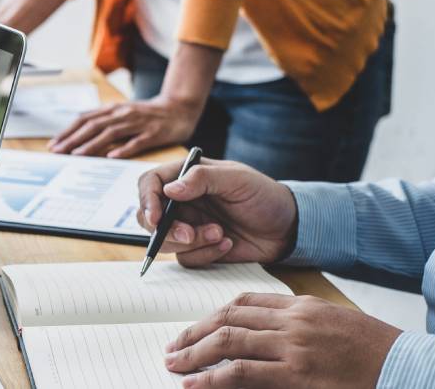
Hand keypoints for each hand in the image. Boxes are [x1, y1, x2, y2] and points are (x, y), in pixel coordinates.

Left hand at [47, 99, 199, 157]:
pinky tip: (112, 157)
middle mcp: (123, 114)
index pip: (85, 119)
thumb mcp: (123, 113)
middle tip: (58, 151)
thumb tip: (79, 134)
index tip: (54, 143)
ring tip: (77, 155)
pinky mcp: (154, 133)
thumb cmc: (147, 115)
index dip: (68, 131)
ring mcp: (139, 123)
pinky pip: (137, 142)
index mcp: (113, 110)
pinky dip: (124, 149)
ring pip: (111, 133)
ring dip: (92, 144)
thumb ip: (104, 121)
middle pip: (94, 126)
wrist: (179, 108)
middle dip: (74, 139)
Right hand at [137, 158, 296, 266]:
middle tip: (189, 235)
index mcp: (186, 177)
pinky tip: (227, 244)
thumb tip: (169, 190)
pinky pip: (186, 258)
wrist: (287, 228)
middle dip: (166, 230)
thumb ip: (202, 179)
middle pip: (149, 217)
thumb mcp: (237, 179)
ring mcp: (188, 225)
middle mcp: (182, 201)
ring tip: (220, 234)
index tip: (157, 219)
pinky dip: (206, 254)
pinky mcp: (198, 248)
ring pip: (165, 242)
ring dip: (191, 242)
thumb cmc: (264, 196)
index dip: (147, 201)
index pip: (150, 184)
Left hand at [165, 293, 401, 387]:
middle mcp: (293, 320)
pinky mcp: (296, 375)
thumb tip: (257, 334)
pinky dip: (212, 379)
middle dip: (194, 332)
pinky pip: (241, 373)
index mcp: (301, 304)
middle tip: (172, 347)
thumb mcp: (334, 322)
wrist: (407, 368)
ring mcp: (293, 346)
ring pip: (229, 342)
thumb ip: (296, 323)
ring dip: (194, 354)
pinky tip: (194, 384)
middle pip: (229, 318)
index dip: (212, 315)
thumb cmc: (374, 350)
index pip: (244, 301)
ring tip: (174, 365)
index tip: (194, 327)